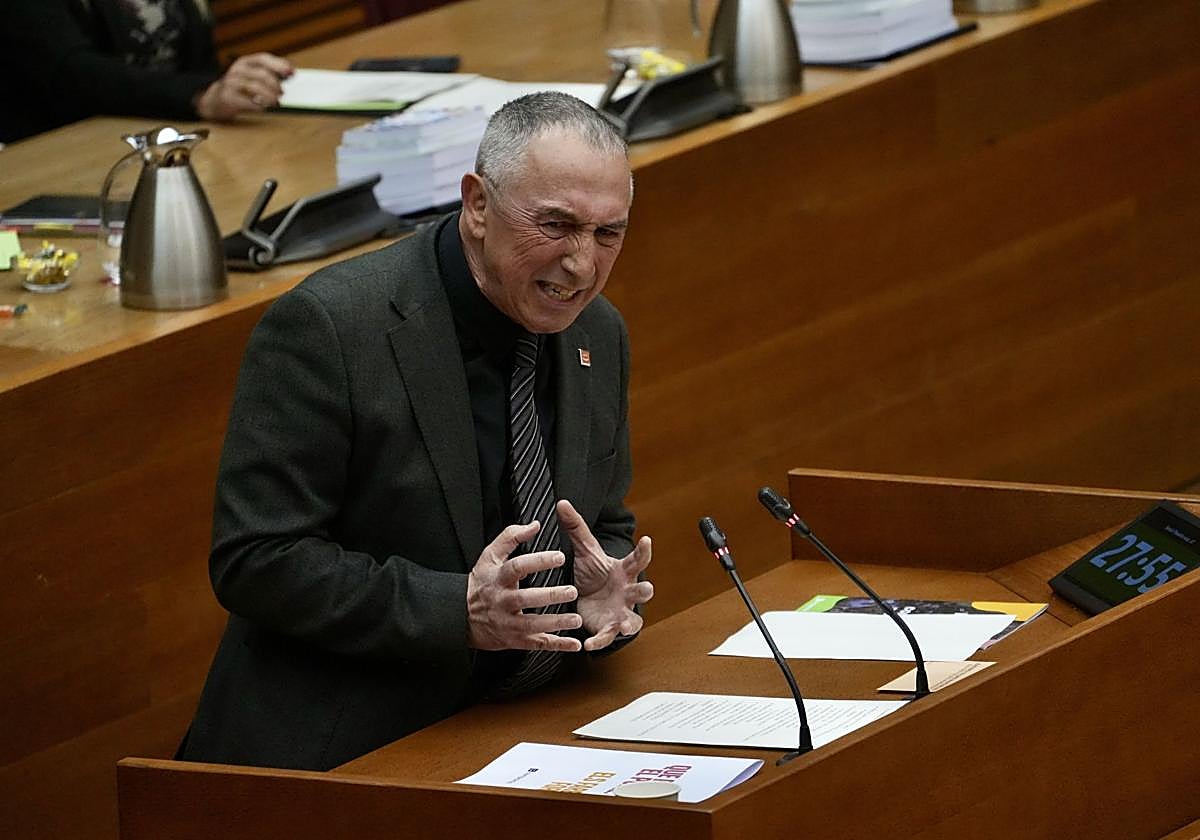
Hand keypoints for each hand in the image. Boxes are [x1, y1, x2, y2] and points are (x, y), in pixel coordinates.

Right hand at [195, 53, 294, 120]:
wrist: (214, 99)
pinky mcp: (228, 97)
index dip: (279, 64)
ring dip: (270, 96)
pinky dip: (259, 106)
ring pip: (256, 87)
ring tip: (275, 102)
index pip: (263, 58)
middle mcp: (237, 70)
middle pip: (262, 74)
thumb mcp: (252, 75)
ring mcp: (231, 83)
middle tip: (282, 93)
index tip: (292, 72)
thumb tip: (291, 72)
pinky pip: (247, 102)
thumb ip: (269, 73)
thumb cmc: (238, 88)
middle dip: (276, 85)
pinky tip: (263, 108)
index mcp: (245, 62)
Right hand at [467, 521, 582, 651]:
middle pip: (526, 599)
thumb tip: (534, 525)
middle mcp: (503, 601)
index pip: (518, 567)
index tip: (559, 556)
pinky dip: (557, 645)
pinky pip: (537, 644)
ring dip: (556, 623)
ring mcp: (508, 623)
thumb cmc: (481, 583)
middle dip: (550, 595)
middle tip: (572, 591)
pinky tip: (574, 644)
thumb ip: (511, 537)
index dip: (538, 561)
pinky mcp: (515, 640)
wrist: (460, 617)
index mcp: (498, 578)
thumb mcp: (489, 556)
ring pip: (533, 625)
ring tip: (577, 619)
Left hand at [556, 499, 652, 651]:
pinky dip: (599, 641)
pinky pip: (607, 636)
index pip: (637, 559)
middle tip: (647, 588)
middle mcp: (628, 592)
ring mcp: (622, 611)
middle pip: (644, 591)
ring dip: (631, 622)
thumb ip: (576, 528)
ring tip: (626, 625)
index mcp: (623, 571)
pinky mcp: (609, 627)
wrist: (590, 600)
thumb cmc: (594, 574)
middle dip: (647, 591)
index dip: (643, 551)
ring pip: (634, 619)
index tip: (647, 539)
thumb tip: (562, 502)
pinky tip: (588, 644)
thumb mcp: (585, 551)